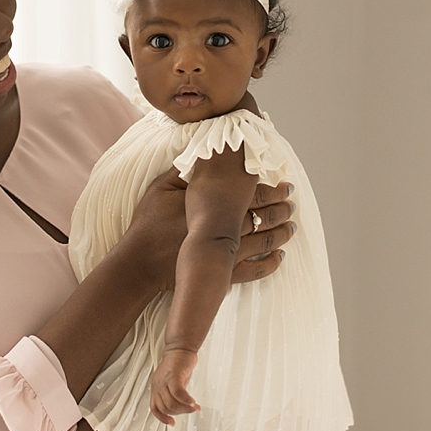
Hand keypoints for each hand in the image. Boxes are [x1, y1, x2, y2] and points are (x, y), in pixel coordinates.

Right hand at [122, 170, 295, 291]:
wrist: (139, 262)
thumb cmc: (148, 224)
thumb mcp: (161, 189)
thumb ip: (184, 173)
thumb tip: (203, 155)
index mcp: (212, 206)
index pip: (252, 195)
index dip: (272, 190)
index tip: (284, 185)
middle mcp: (222, 230)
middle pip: (263, 218)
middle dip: (282, 210)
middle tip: (291, 203)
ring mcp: (223, 254)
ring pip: (263, 243)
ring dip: (280, 234)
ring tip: (290, 227)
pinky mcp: (220, 274)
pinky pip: (253, 271)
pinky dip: (269, 264)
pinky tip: (278, 257)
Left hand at [150, 349, 199, 425]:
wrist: (181, 348)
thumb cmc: (178, 364)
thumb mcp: (172, 382)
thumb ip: (172, 394)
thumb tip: (180, 408)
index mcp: (156, 387)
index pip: (154, 408)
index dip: (162, 418)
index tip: (172, 423)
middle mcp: (157, 385)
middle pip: (164, 408)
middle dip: (179, 413)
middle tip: (190, 411)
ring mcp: (164, 380)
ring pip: (171, 403)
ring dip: (184, 409)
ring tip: (194, 408)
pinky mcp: (173, 376)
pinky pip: (178, 393)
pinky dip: (186, 401)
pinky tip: (194, 402)